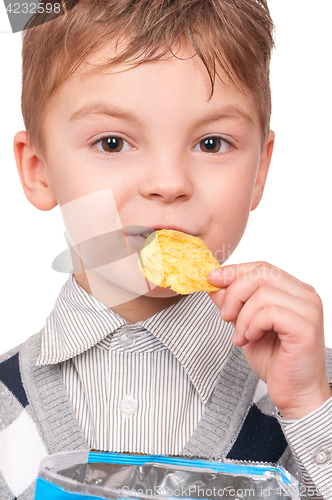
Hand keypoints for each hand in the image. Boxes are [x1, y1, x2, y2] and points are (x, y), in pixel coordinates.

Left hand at [207, 262, 331, 418]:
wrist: (295, 393)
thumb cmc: (275, 360)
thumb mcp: (245, 325)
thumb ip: (233, 303)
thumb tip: (214, 284)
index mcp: (293, 290)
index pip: (262, 267)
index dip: (234, 271)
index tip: (211, 279)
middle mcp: (305, 294)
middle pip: (262, 273)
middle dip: (234, 292)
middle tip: (224, 315)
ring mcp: (308, 309)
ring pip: (264, 292)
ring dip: (243, 315)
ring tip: (240, 336)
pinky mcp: (306, 326)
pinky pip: (271, 312)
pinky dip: (253, 324)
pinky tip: (251, 338)